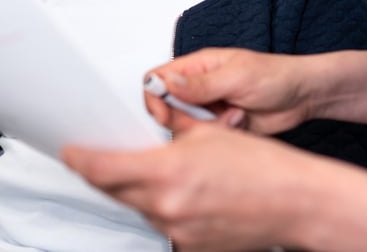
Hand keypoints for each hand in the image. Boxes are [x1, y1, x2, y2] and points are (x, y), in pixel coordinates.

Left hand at [64, 123, 314, 251]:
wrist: (295, 201)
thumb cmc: (262, 165)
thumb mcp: (210, 133)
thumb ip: (173, 132)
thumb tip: (154, 126)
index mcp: (166, 171)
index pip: (102, 170)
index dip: (80, 160)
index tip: (71, 152)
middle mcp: (165, 206)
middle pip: (116, 191)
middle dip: (109, 174)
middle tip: (111, 156)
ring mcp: (177, 232)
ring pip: (142, 209)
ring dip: (143, 192)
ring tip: (173, 174)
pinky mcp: (190, 248)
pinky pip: (166, 226)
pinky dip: (168, 209)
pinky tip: (192, 195)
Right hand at [144, 48, 311, 135]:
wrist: (303, 97)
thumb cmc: (276, 75)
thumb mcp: (238, 77)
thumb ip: (201, 84)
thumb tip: (167, 81)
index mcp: (198, 66)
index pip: (157, 79)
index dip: (155, 99)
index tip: (166, 114)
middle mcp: (199, 88)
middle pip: (167, 109)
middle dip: (184, 120)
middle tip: (208, 120)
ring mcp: (209, 108)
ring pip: (185, 127)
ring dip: (207, 128)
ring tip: (234, 117)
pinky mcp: (220, 127)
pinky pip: (205, 139)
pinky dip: (220, 136)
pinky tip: (240, 123)